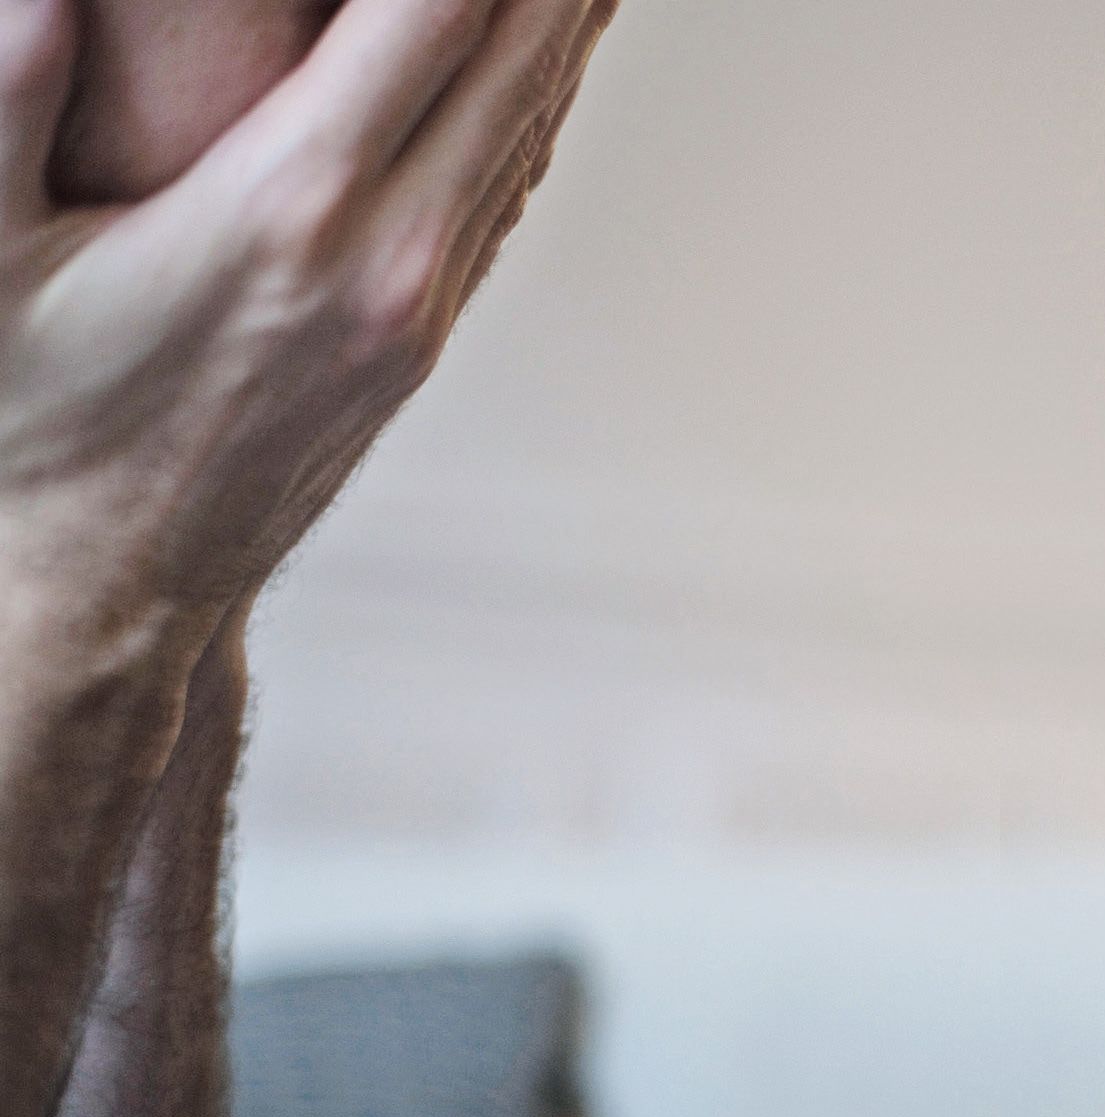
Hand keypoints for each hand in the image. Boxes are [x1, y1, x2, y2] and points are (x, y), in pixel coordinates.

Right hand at [0, 0, 614, 644]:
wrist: (102, 589)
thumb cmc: (25, 424)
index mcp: (290, 216)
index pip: (428, 20)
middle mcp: (388, 259)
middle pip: (519, 62)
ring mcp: (423, 305)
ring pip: (530, 125)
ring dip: (567, 22)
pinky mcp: (426, 335)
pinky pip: (506, 186)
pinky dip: (535, 98)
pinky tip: (544, 49)